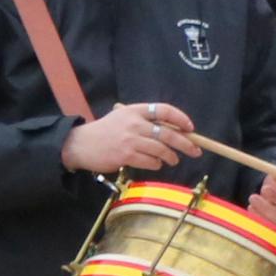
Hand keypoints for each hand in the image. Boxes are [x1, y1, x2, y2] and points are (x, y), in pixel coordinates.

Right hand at [60, 102, 199, 176]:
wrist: (79, 145)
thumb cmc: (103, 132)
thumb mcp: (121, 117)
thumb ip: (144, 121)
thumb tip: (174, 131)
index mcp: (134, 111)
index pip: (164, 110)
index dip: (181, 119)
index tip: (190, 128)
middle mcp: (134, 123)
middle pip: (168, 133)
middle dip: (186, 144)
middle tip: (195, 151)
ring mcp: (130, 140)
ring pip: (161, 150)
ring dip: (171, 157)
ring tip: (173, 160)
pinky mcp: (125, 155)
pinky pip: (151, 162)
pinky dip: (156, 164)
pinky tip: (155, 164)